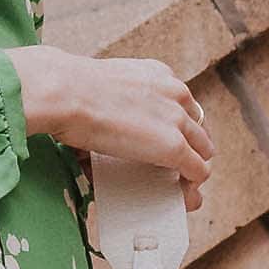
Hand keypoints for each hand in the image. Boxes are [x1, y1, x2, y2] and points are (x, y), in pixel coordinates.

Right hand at [3, 46, 211, 210]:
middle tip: (172, 165)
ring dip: (192, 167)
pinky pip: (197, 170)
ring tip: (176, 182)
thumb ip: (109, 102)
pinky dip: (191, 184)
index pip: (183, 104)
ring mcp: (177, 119)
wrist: (65, 92)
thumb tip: (93, 131)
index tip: (163, 139)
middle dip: (190, 147)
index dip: (178, 126)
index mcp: (158, 74)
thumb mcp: (102, 86)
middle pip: (198, 127)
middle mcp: (175, 93)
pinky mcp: (174, 146)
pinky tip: (179, 193)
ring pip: (203, 149)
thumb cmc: (67, 89)